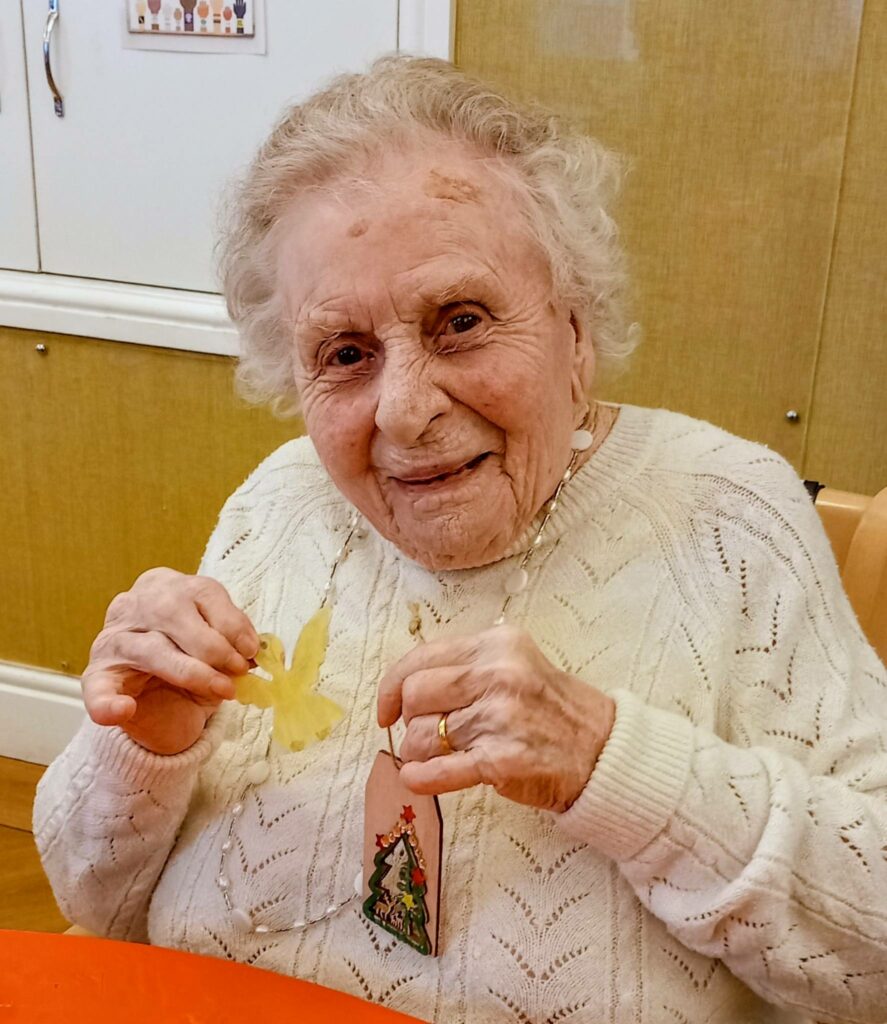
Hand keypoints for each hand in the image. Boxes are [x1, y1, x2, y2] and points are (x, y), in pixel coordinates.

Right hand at [82, 568, 258, 755]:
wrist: (164, 705)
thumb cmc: (195, 663)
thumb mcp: (221, 647)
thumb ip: (234, 644)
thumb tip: (256, 653)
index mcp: (168, 588)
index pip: (203, 591)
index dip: (231, 621)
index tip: (251, 650)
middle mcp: (135, 606)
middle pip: (173, 612)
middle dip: (214, 646)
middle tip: (239, 671)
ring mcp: (113, 641)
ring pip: (152, 649)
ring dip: (192, 672)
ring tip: (221, 690)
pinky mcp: (97, 677)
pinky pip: (97, 690)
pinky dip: (108, 702)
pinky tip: (124, 710)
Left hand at [378, 625, 615, 812]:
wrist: (603, 751)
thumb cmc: (552, 709)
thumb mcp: (515, 664)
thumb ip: (465, 667)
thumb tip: (404, 689)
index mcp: (498, 644)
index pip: (422, 658)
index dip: (392, 686)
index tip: (386, 709)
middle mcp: (499, 675)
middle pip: (415, 695)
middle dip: (410, 719)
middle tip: (426, 732)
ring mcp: (501, 718)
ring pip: (422, 735)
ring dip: (420, 752)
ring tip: (440, 756)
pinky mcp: (502, 761)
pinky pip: (440, 770)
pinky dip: (420, 777)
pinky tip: (417, 778)